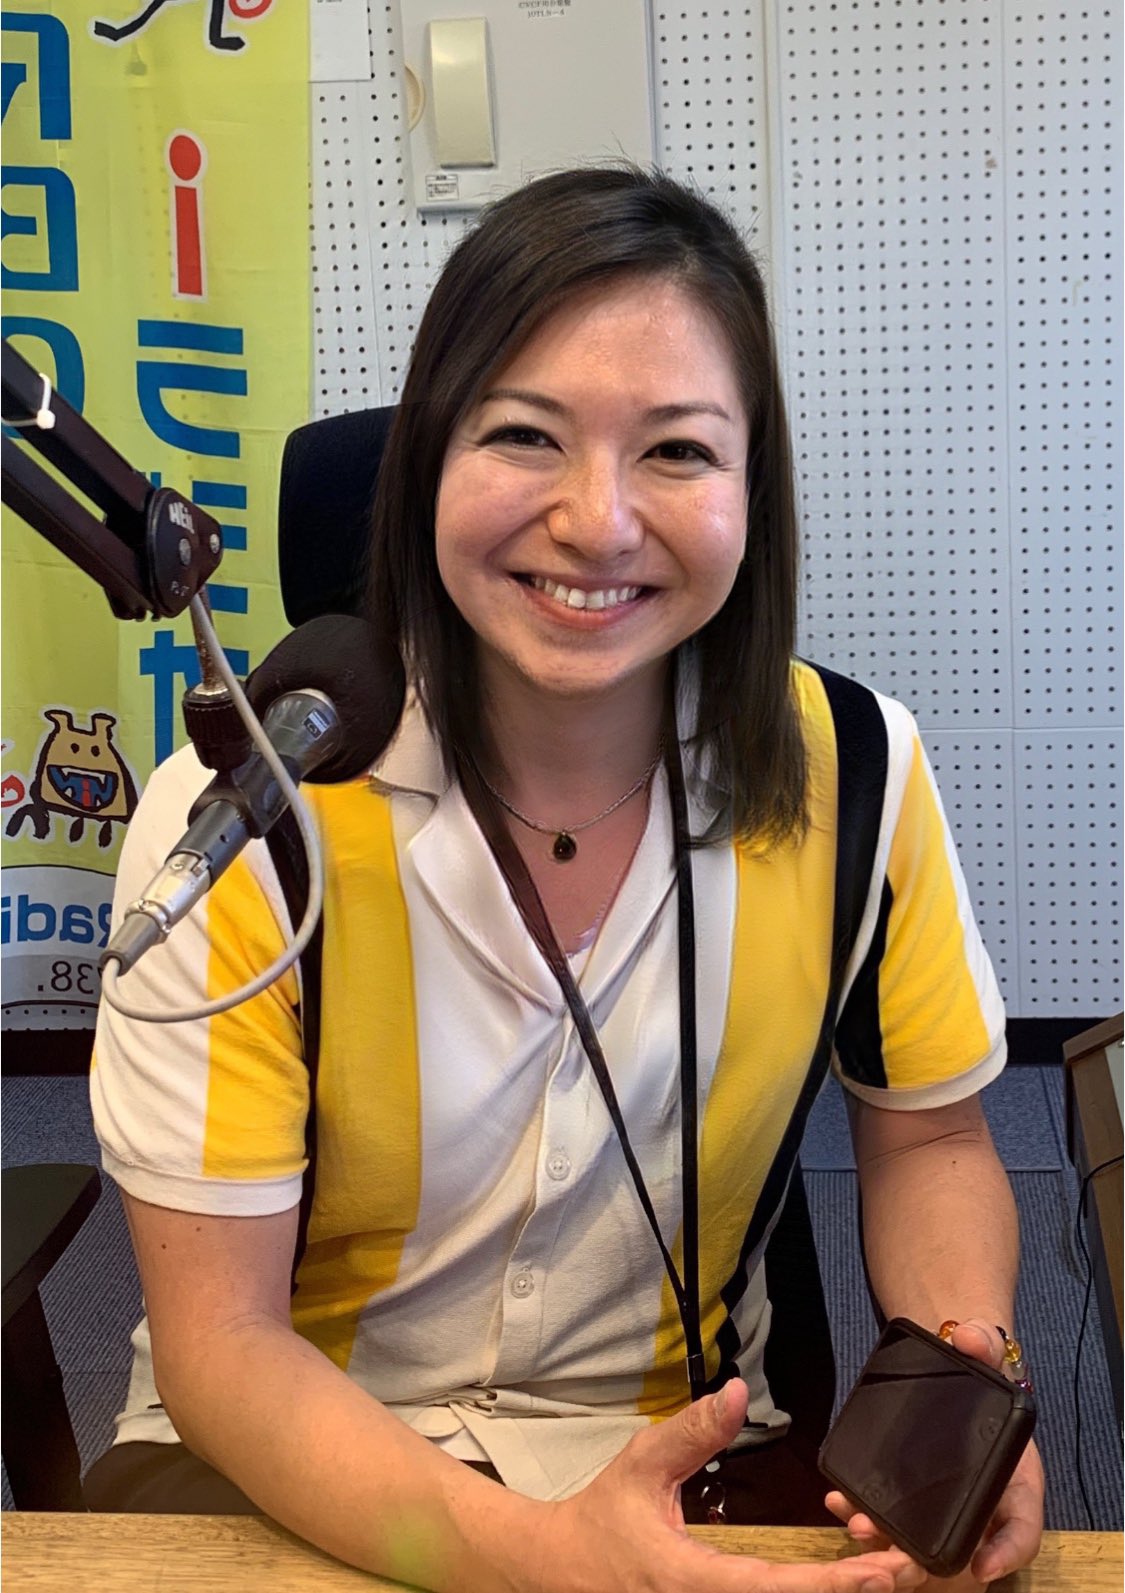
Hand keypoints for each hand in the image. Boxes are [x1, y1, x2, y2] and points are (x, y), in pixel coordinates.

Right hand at [531, 1379, 926, 1592]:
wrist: (563, 1569)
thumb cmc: (603, 1517)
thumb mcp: (640, 1464)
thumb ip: (690, 1432)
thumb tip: (735, 1392)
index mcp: (690, 1581)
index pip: (771, 1590)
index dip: (830, 1587)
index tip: (880, 1574)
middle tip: (908, 1570)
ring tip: (887, 1575)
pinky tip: (842, 1583)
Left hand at [825, 1320, 1043, 1589]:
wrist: (949, 1358)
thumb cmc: (977, 1364)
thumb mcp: (986, 1348)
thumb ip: (985, 1342)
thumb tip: (971, 1338)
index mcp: (1013, 1478)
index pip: (1022, 1528)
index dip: (1007, 1555)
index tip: (981, 1568)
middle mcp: (980, 1499)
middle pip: (961, 1546)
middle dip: (927, 1556)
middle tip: (892, 1551)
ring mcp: (942, 1499)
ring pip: (920, 1539)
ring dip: (888, 1541)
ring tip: (856, 1523)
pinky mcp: (909, 1488)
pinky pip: (891, 1514)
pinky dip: (866, 1513)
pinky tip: (839, 1501)